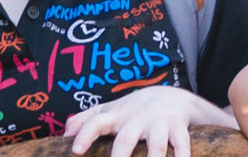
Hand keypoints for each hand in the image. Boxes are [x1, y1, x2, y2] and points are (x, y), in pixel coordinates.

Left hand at [60, 85, 232, 156]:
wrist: (171, 95)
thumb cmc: (133, 109)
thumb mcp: (109, 110)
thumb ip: (85, 120)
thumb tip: (65, 134)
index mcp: (116, 116)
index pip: (95, 122)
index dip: (84, 135)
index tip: (76, 151)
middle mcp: (136, 118)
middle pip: (126, 138)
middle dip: (121, 155)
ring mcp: (158, 122)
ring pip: (156, 145)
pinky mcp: (178, 127)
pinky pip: (182, 144)